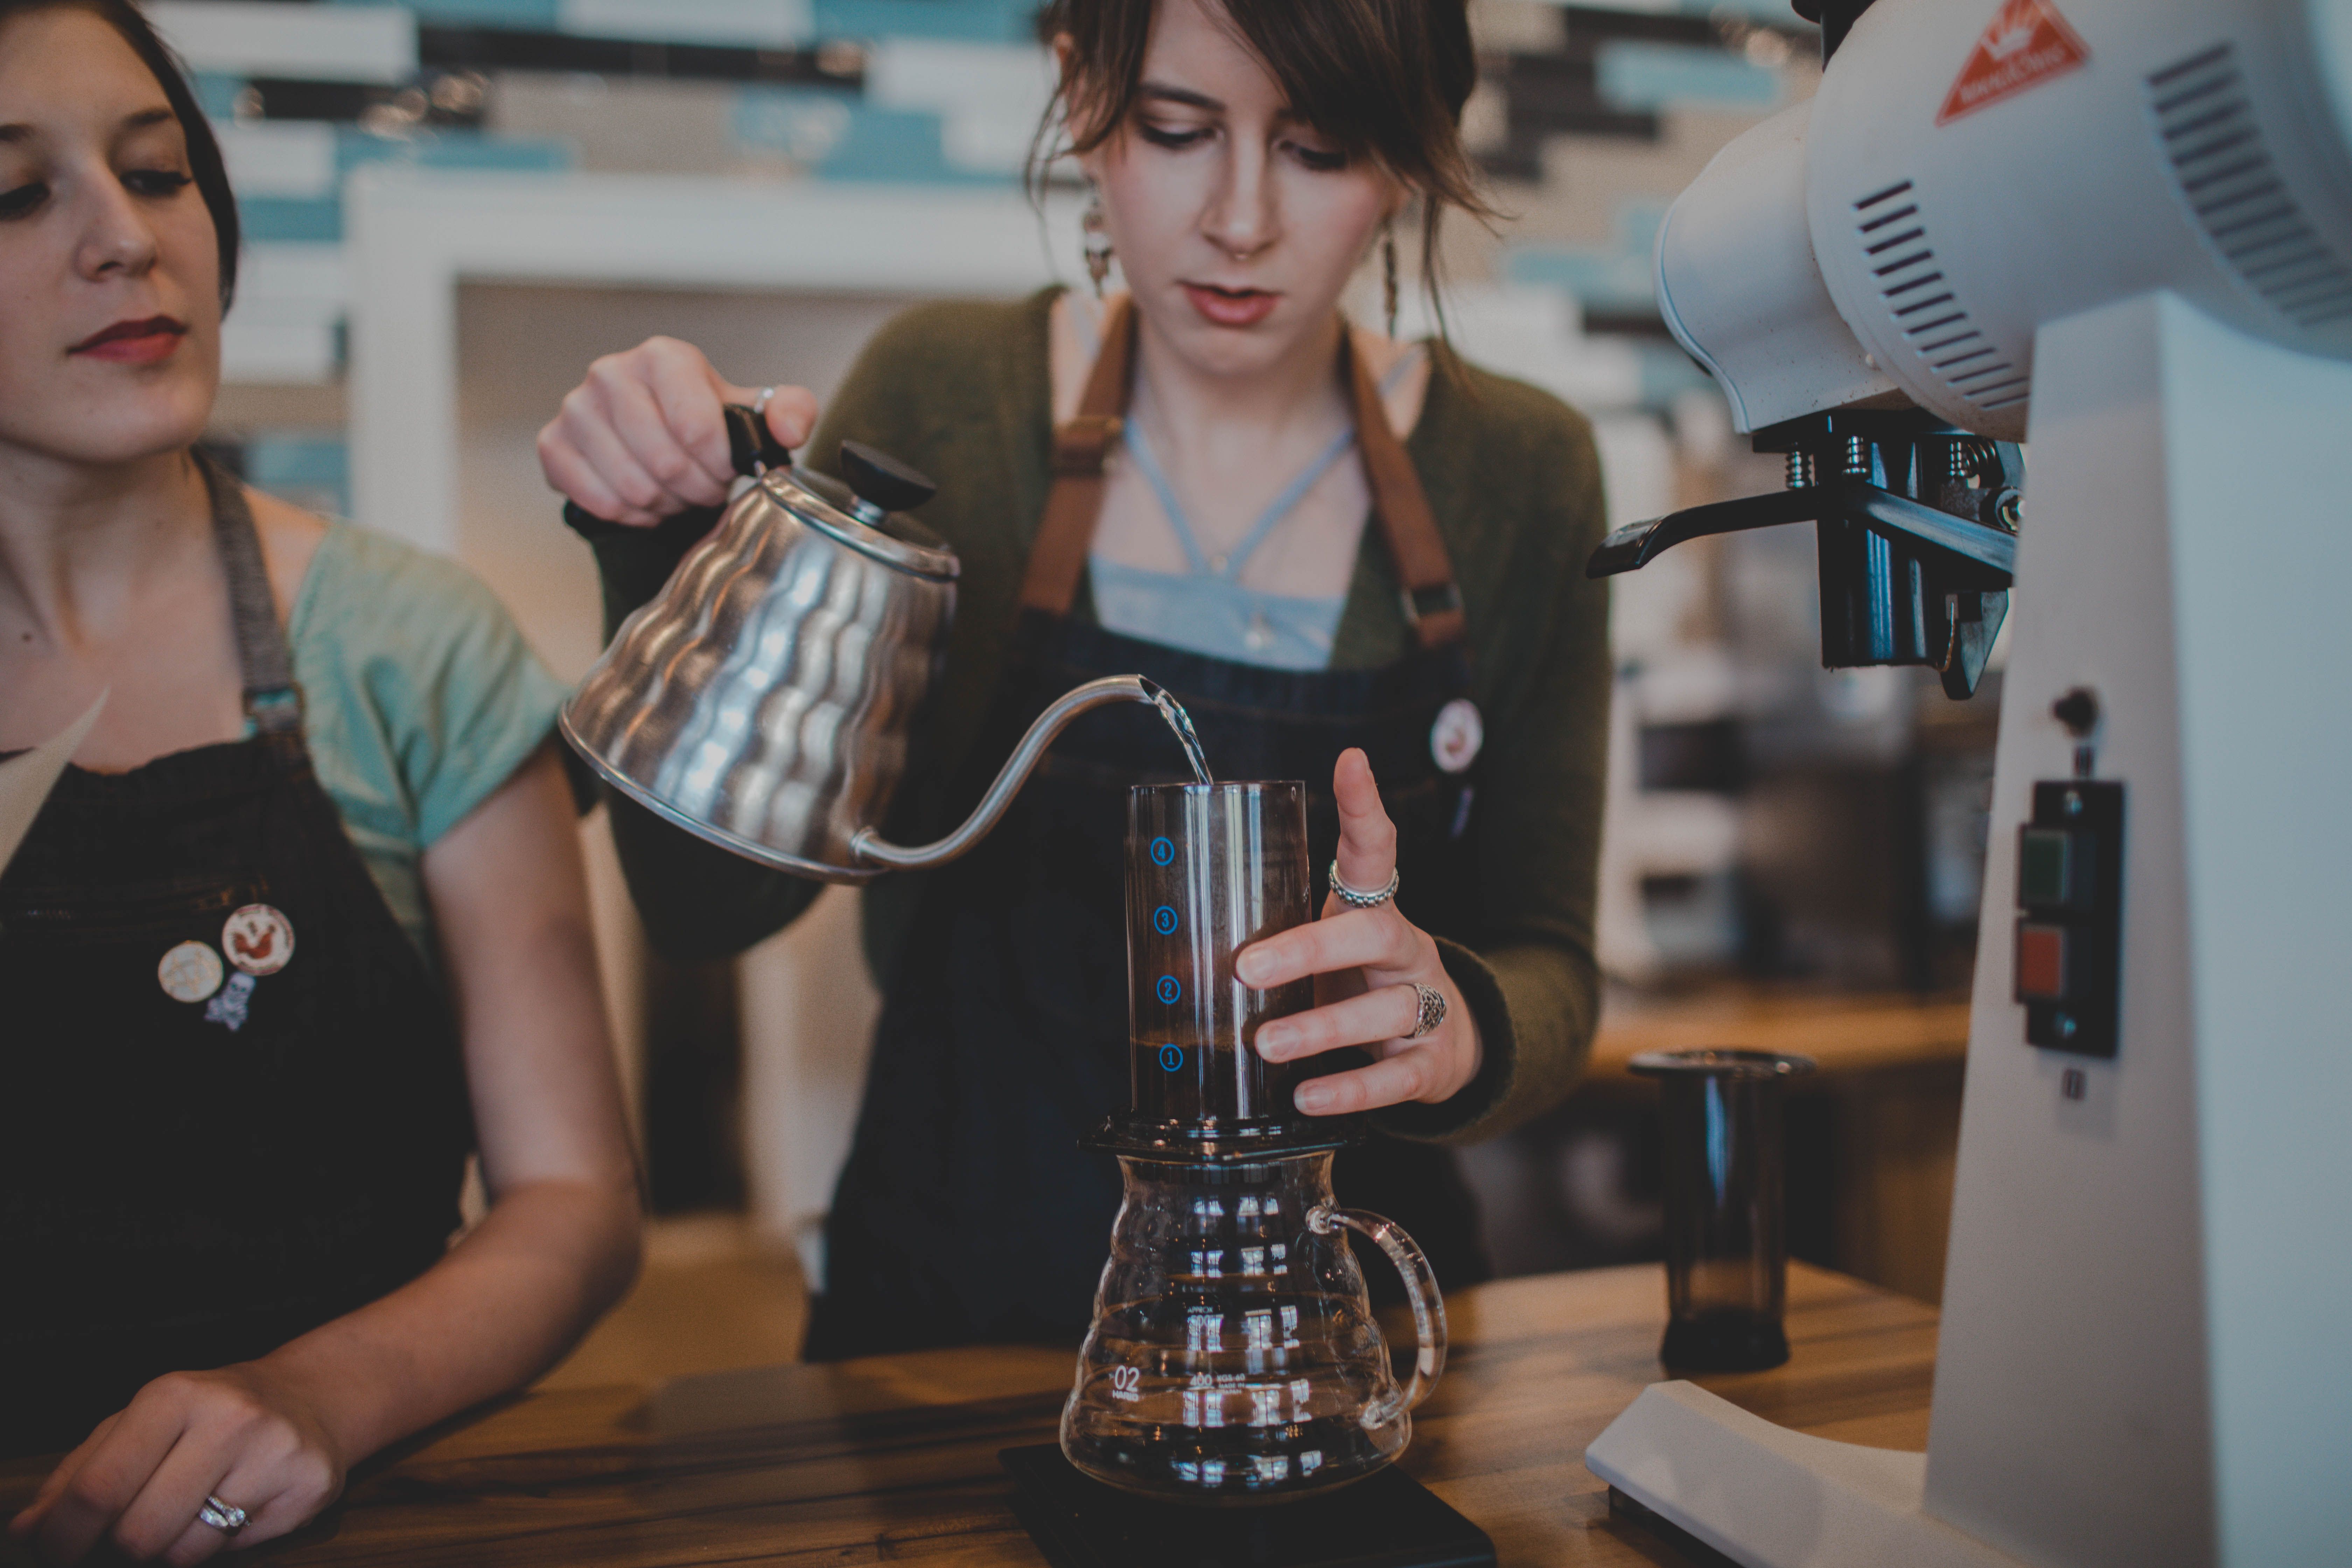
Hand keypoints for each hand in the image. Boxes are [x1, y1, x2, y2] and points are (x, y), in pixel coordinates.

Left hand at [9, 1362, 346, 1563]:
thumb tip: (28, 1531)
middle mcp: (230, 1418)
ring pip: (186, 1551)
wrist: (307, 1396)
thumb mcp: (138, 1424)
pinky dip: (222, 1540)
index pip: (98, 1489)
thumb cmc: (204, 1416)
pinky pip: (237, 1549)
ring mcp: (276, 1452)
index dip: (65, 1536)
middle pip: (139, 1532)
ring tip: (191, 1510)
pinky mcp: (310, 1485)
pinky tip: (236, 1504)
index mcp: (174, 1396)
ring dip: (173, 1546)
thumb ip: (78, 1473)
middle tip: (133, 1529)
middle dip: (124, 1545)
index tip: (57, 1551)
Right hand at [536, 336, 819, 525]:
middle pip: (664, 461)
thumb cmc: (706, 423)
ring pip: (632, 485)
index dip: (718, 463)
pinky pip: (597, 499)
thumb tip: (789, 428)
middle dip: (694, 488)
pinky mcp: (553, 444)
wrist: (657, 436)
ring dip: (664, 503)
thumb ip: (791, 412)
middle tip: (703, 487)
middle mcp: (611, 372)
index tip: (725, 467)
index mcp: (663, 357)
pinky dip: (628, 513)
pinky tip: (643, 500)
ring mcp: (576, 408)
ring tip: (674, 491)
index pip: (695, 426)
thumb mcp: (756, 414)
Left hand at [1235, 748, 1481, 1115]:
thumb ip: (1267, 949)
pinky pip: (1397, 1077)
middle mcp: (1405, 952)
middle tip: (1247, 968)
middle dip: (1309, 949)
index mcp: (1375, 913)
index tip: (1349, 762)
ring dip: (1322, 1028)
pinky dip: (1352, 1089)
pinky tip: (1309, 1096)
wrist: (1449, 1043)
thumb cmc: (1361, 985)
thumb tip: (1177, 963)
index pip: (1375, 850)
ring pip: (1384, 1010)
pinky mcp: (1432, 1063)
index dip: (1365, 807)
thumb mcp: (1324, 953)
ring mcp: (1426, 1007)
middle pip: (1372, 936)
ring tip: (1267, 1044)